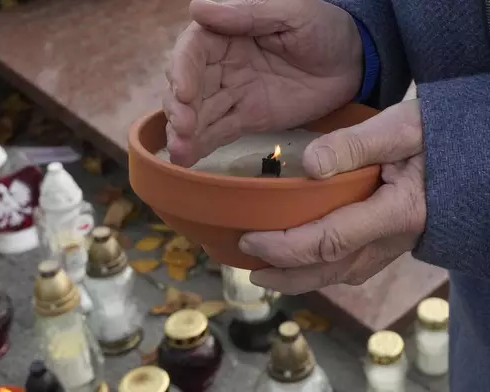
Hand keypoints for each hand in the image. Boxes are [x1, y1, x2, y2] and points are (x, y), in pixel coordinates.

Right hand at [164, 0, 363, 166]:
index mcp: (226, 33)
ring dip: (183, 133)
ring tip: (178, 151)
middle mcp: (220, 64)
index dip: (182, 71)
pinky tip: (185, 159)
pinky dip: (198, 146)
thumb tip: (196, 8)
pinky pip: (216, 133)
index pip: (192, 50)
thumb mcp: (292, 12)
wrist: (354, 62)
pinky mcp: (244, 119)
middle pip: (187, 86)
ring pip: (197, 113)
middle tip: (182, 127)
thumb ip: (247, 12)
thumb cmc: (324, 26)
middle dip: (179, 108)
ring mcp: (231, 94)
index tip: (185, 92)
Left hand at [240, 100, 425, 293]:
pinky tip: (303, 263)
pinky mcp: (392, 242)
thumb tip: (310, 164)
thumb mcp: (399, 128)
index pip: (329, 240)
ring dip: (302, 278)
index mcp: (397, 212)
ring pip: (342, 273)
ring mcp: (395, 245)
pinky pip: (353, 266)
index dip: (285, 246)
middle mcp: (395, 239)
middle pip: (332, 269)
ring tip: (267, 272)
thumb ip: (355, 145)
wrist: (478, 153)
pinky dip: (323, 269)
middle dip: (286, 274)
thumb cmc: (439, 134)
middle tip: (249, 270)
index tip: (250, 238)